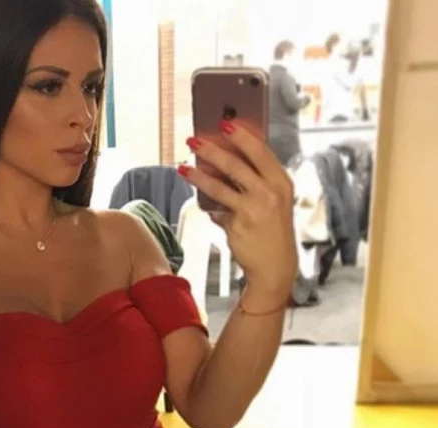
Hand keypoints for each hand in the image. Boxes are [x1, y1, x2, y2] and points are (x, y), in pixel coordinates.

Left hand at [178, 121, 297, 302]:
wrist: (275, 265)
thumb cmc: (272, 231)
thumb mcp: (272, 201)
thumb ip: (254, 182)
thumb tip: (223, 165)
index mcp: (282, 181)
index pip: (261, 152)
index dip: (242, 136)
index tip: (225, 124)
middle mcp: (271, 192)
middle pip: (237, 164)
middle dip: (212, 150)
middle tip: (195, 141)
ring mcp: (254, 208)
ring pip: (219, 185)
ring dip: (198, 174)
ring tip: (183, 167)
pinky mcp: (238, 223)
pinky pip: (216, 208)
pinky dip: (208, 204)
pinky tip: (201, 200)